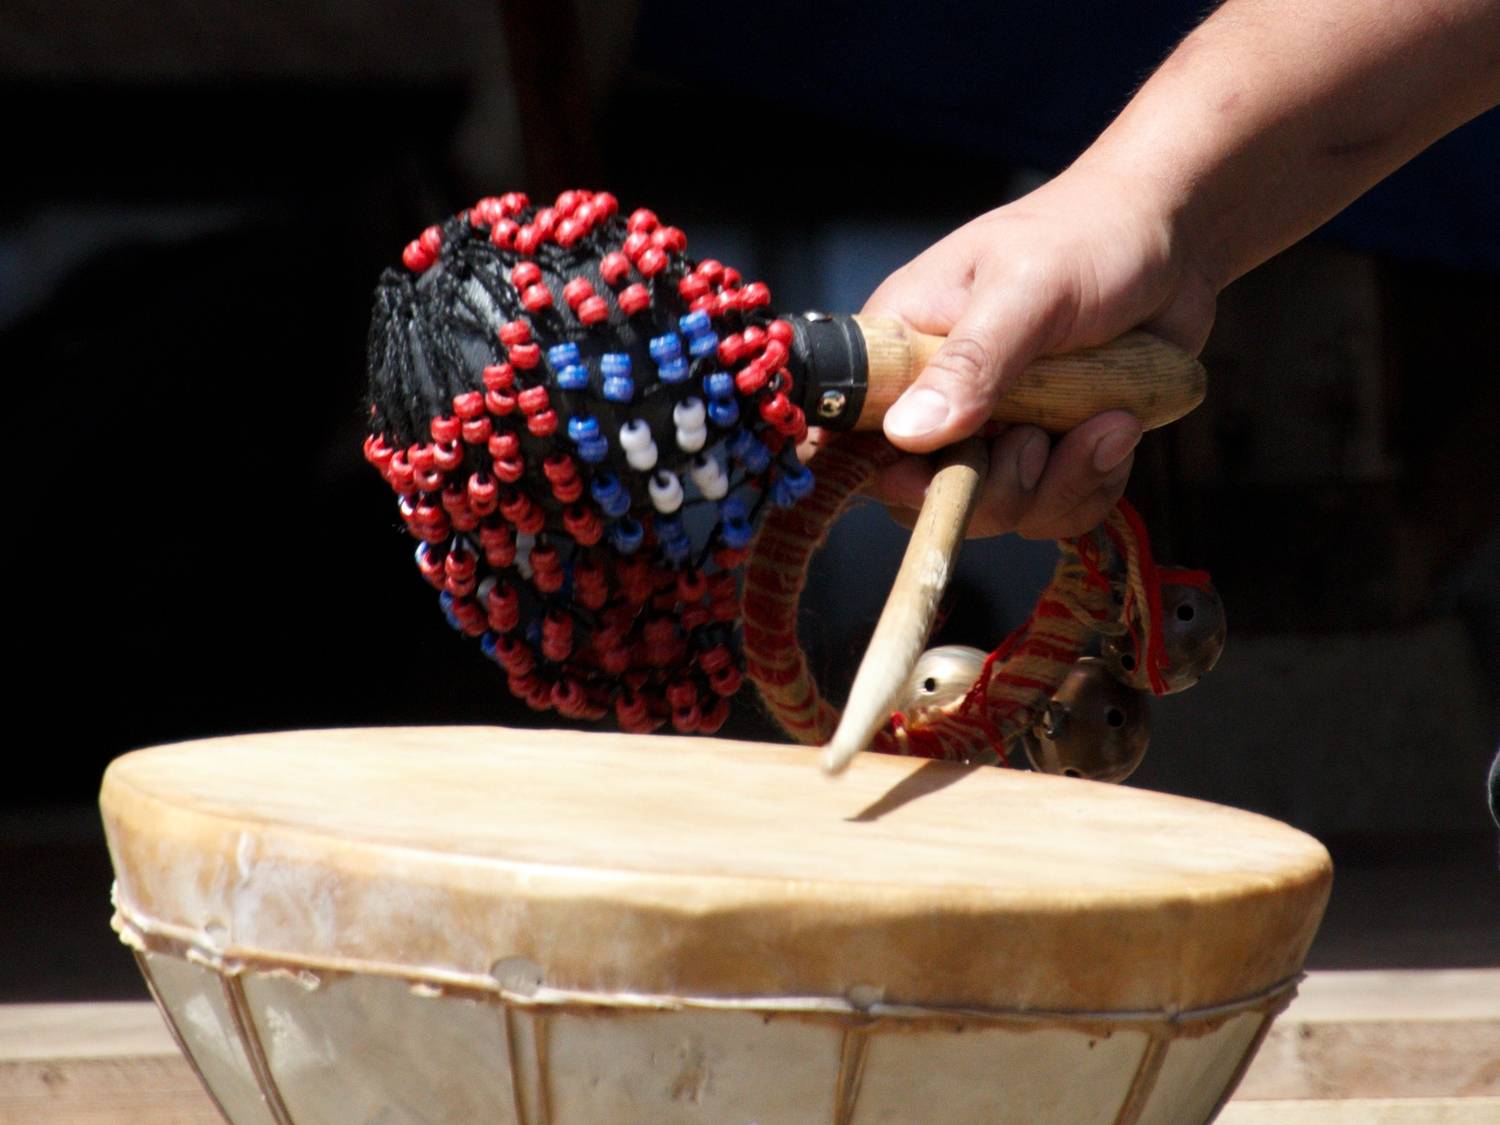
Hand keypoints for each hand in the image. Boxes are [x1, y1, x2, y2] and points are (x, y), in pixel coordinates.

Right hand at [862, 168, 1216, 538]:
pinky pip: (1055, 507)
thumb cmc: (1087, 235)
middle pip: (928, 496)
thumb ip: (972, 362)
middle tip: (1038, 440)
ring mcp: (995, 429)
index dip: (886, 474)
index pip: (852, 436)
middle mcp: (938, 396)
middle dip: (995, 490)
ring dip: (1061, 483)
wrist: (1172, 237)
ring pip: (1002, 511)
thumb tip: (908, 432)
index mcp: (903, 349)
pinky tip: (1118, 428)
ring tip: (1105, 419)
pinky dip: (1093, 483)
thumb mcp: (1028, 290)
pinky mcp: (1050, 449)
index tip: (938, 477)